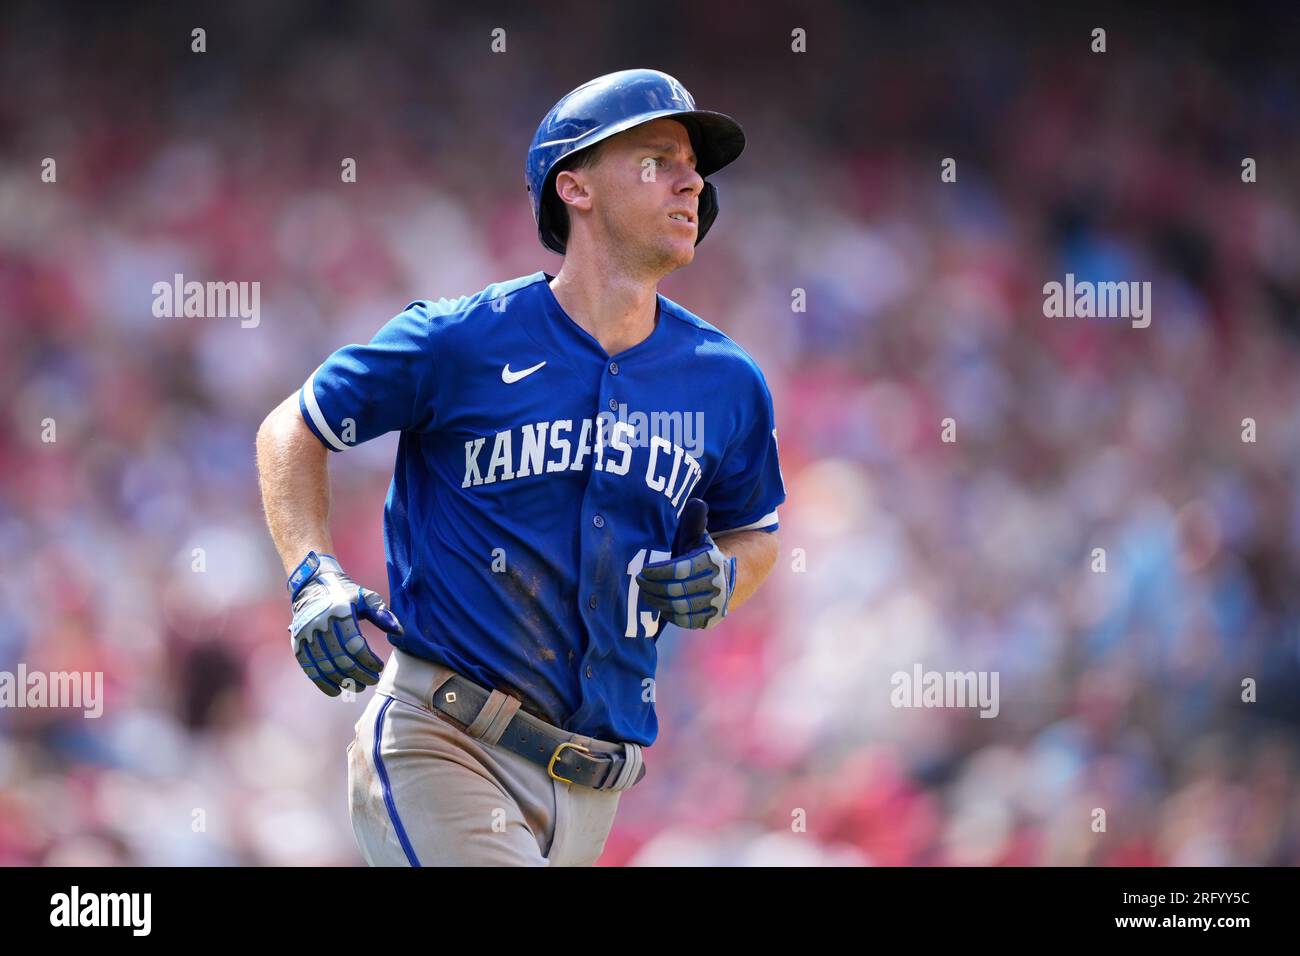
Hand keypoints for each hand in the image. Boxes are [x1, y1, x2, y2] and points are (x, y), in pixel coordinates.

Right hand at [286, 551, 401, 695]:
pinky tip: (336, 691)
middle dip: (358, 674)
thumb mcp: (366, 597)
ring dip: (343, 681)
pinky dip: (322, 682)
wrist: (312, 584)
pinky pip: (309, 668)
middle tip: (372, 681)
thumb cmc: (346, 593)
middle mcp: (320, 623)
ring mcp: (307, 634)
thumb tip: (400, 632)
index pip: (355, 644)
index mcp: (340, 611)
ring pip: (325, 666)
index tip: (378, 668)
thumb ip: (382, 615)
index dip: (368, 660)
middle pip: (341, 658)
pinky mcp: (298, 642)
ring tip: (358, 687)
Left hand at [635, 499, 736, 629]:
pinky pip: (683, 619)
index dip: (657, 571)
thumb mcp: (702, 537)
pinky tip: (658, 603)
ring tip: (645, 591)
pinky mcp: (708, 620)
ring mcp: (714, 606)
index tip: (643, 569)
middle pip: (675, 590)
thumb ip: (696, 522)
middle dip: (654, 586)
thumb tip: (697, 502)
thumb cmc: (707, 555)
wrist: (735, 579)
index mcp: (713, 563)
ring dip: (658, 600)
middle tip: (639, 581)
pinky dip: (668, 613)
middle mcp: (717, 586)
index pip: (678, 571)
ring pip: (678, 607)